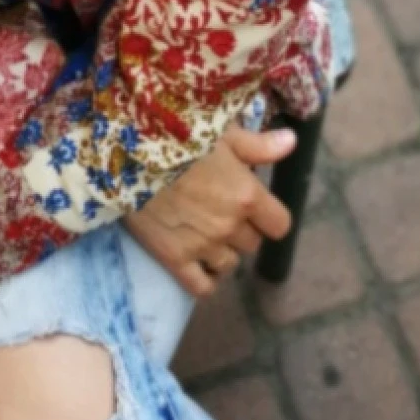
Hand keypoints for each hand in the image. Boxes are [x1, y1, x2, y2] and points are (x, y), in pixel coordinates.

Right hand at [123, 124, 295, 296]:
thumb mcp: (222, 133)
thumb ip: (260, 145)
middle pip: (252, 244)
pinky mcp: (174, 259)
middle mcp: (229, 226)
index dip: (269, 216)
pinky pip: (202, 286)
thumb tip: (292, 142)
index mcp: (246, 195)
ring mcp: (202, 246)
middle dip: (242, 229)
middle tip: (221, 209)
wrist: (127, 151)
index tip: (254, 205)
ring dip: (223, 251)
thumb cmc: (178, 136)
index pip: (279, 225)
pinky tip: (200, 262)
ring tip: (205, 231)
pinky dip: (206, 279)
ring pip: (230, 264)